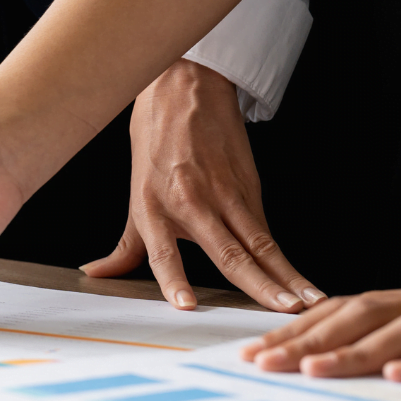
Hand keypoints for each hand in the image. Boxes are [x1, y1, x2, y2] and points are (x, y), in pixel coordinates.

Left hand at [81, 60, 322, 312]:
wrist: (185, 89)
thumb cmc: (156, 139)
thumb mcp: (134, 193)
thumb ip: (125, 245)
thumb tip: (97, 273)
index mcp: (153, 208)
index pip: (162, 252)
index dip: (173, 280)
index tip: (186, 305)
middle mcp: (190, 203)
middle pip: (227, 252)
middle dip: (257, 285)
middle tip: (280, 311)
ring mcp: (224, 194)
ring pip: (258, 243)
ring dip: (284, 275)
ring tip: (304, 301)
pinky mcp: (248, 186)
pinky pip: (265, 228)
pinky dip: (283, 257)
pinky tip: (299, 279)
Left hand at [240, 277, 400, 381]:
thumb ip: (392, 335)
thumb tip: (326, 357)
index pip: (342, 309)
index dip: (296, 329)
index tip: (253, 351)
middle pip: (360, 315)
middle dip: (306, 339)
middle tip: (262, 361)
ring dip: (354, 350)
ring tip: (312, 369)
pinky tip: (398, 375)